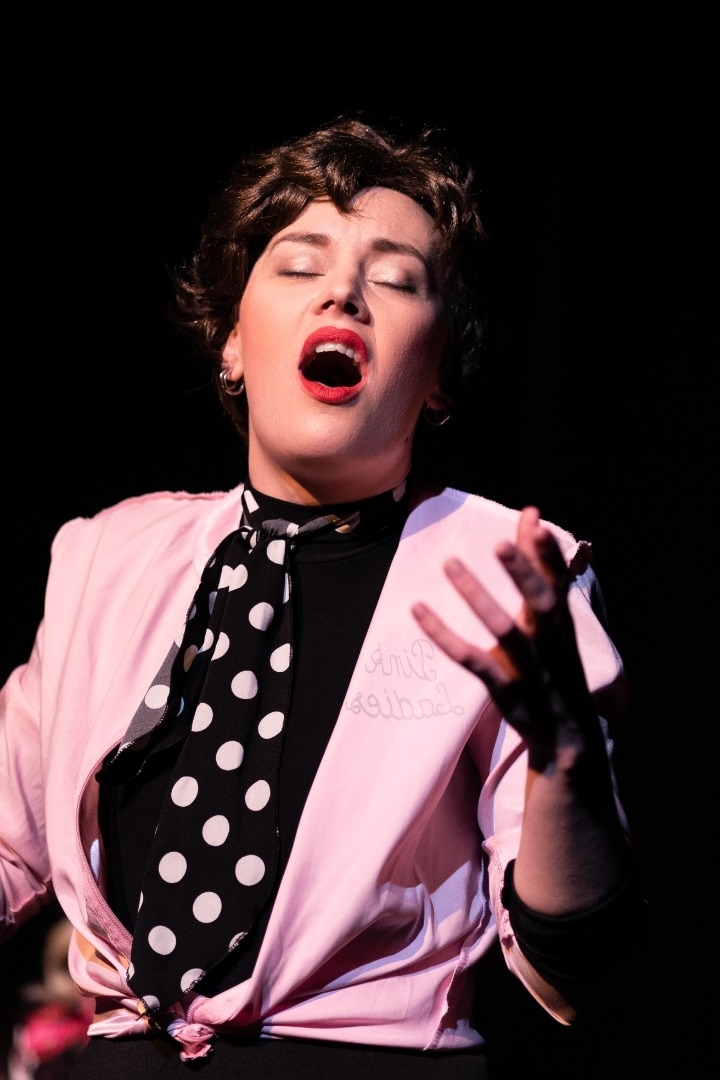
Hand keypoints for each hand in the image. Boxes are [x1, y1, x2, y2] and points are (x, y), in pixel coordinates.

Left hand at [412, 507, 600, 771]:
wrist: (571, 741)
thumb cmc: (556, 666)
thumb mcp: (552, 620)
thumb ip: (540, 568)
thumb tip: (530, 514)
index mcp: (563, 626)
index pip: (560, 585)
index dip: (549, 556)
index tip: (534, 523)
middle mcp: (551, 645)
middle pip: (542, 607)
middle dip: (524, 576)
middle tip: (499, 545)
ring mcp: (530, 670)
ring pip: (504, 632)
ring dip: (478, 598)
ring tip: (450, 563)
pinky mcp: (506, 691)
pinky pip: (473, 661)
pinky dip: (444, 636)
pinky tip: (418, 610)